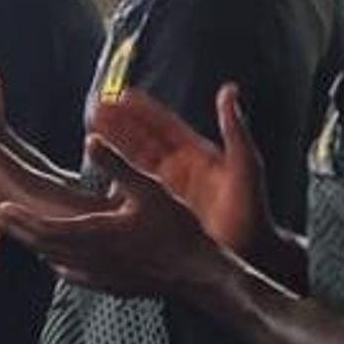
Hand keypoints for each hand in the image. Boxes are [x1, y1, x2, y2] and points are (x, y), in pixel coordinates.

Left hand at [0, 137, 234, 298]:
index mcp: (94, 234)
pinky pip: (74, 276)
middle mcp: (90, 259)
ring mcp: (100, 277)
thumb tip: (90, 139)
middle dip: (17, 230)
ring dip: (35, 246)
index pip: (43, 228)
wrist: (199, 274)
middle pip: (42, 246)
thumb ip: (117, 165)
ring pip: (55, 262)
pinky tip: (57, 262)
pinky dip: (58, 263)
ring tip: (20, 233)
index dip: (18, 218)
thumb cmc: (178, 230)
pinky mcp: (112, 287)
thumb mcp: (149, 190)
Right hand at [89, 81, 263, 251]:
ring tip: (89, 130)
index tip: (122, 94)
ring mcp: (167, 189)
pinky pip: (132, 189)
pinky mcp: (160, 210)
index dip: (144, 109)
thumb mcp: (246, 166)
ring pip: (134, 161)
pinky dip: (114, 177)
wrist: (251, 254)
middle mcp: (180, 168)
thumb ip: (234, 129)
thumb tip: (228, 90)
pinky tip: (97, 172)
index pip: (165, 125)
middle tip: (95, 107)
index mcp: (198, 154)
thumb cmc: (253, 211)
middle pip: (143, 139)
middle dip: (119, 122)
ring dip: (113, 145)